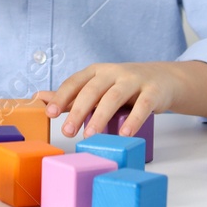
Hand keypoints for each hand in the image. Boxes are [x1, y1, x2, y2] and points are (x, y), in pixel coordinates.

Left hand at [39, 62, 183, 139]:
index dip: (62, 96)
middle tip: (67, 131)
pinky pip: (142, 106)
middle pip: (92, 90)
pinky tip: (124, 134)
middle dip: (78, 110)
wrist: (164, 79)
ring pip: (114, 97)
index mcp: (97, 71)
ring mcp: (134, 81)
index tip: (50, 113)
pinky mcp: (153, 92)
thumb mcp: (98, 88)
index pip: (75, 82)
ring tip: (90, 135)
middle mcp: (113, 72)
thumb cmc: (124, 86)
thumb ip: (73, 96)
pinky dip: (133, 120)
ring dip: (100, 116)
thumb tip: (41, 99)